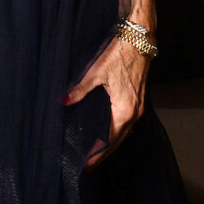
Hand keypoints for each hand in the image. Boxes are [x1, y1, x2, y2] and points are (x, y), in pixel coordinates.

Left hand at [65, 34, 149, 167]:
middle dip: (103, 153)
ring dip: (111, 143)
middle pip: (118, 140)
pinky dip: (117, 131)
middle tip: (88, 165)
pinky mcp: (138, 99)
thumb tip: (63, 101)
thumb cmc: (120, 53)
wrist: (140, 38)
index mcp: (125, 109)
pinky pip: (127, 122)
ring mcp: (139, 106)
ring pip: (124, 132)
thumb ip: (80, 89)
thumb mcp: (97, 71)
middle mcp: (135, 112)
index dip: (97, 152)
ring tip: (96, 152)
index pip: (109, 139)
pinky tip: (108, 130)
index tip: (86, 165)